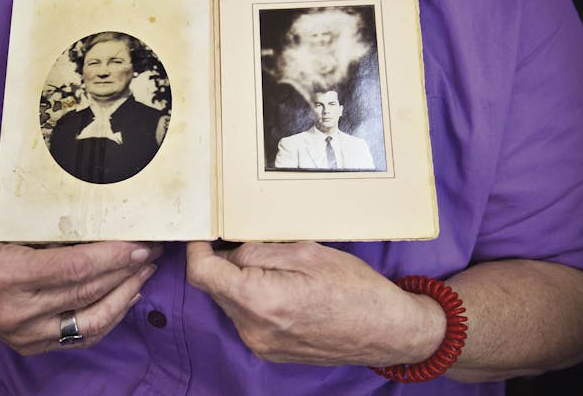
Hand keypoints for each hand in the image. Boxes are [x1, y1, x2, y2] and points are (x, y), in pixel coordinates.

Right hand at [0, 219, 160, 354]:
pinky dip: (109, 317)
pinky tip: (126, 297)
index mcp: (5, 274)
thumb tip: (104, 226)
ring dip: (126, 295)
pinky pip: (81, 337)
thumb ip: (50, 230)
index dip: (114, 256)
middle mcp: (14, 310)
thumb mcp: (6, 226)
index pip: (75, 268)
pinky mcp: (28, 346)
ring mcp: (21, 334)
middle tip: (152, 250)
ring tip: (146, 271)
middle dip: (128, 270)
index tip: (140, 242)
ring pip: (91, 320)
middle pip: (88, 292)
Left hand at [187, 241, 444, 365]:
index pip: (203, 274)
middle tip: (245, 239)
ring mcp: (260, 344)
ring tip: (273, 264)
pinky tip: (280, 286)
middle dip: (223, 262)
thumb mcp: (305, 252)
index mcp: (259, 301)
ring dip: (239, 280)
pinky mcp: (269, 351)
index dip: (196, 249)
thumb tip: (229, 250)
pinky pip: (246, 317)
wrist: (387, 332)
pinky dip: (252, 298)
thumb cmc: (354, 288)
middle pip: (215, 288)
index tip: (202, 232)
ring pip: (230, 302)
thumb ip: (258, 251)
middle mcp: (252, 329)